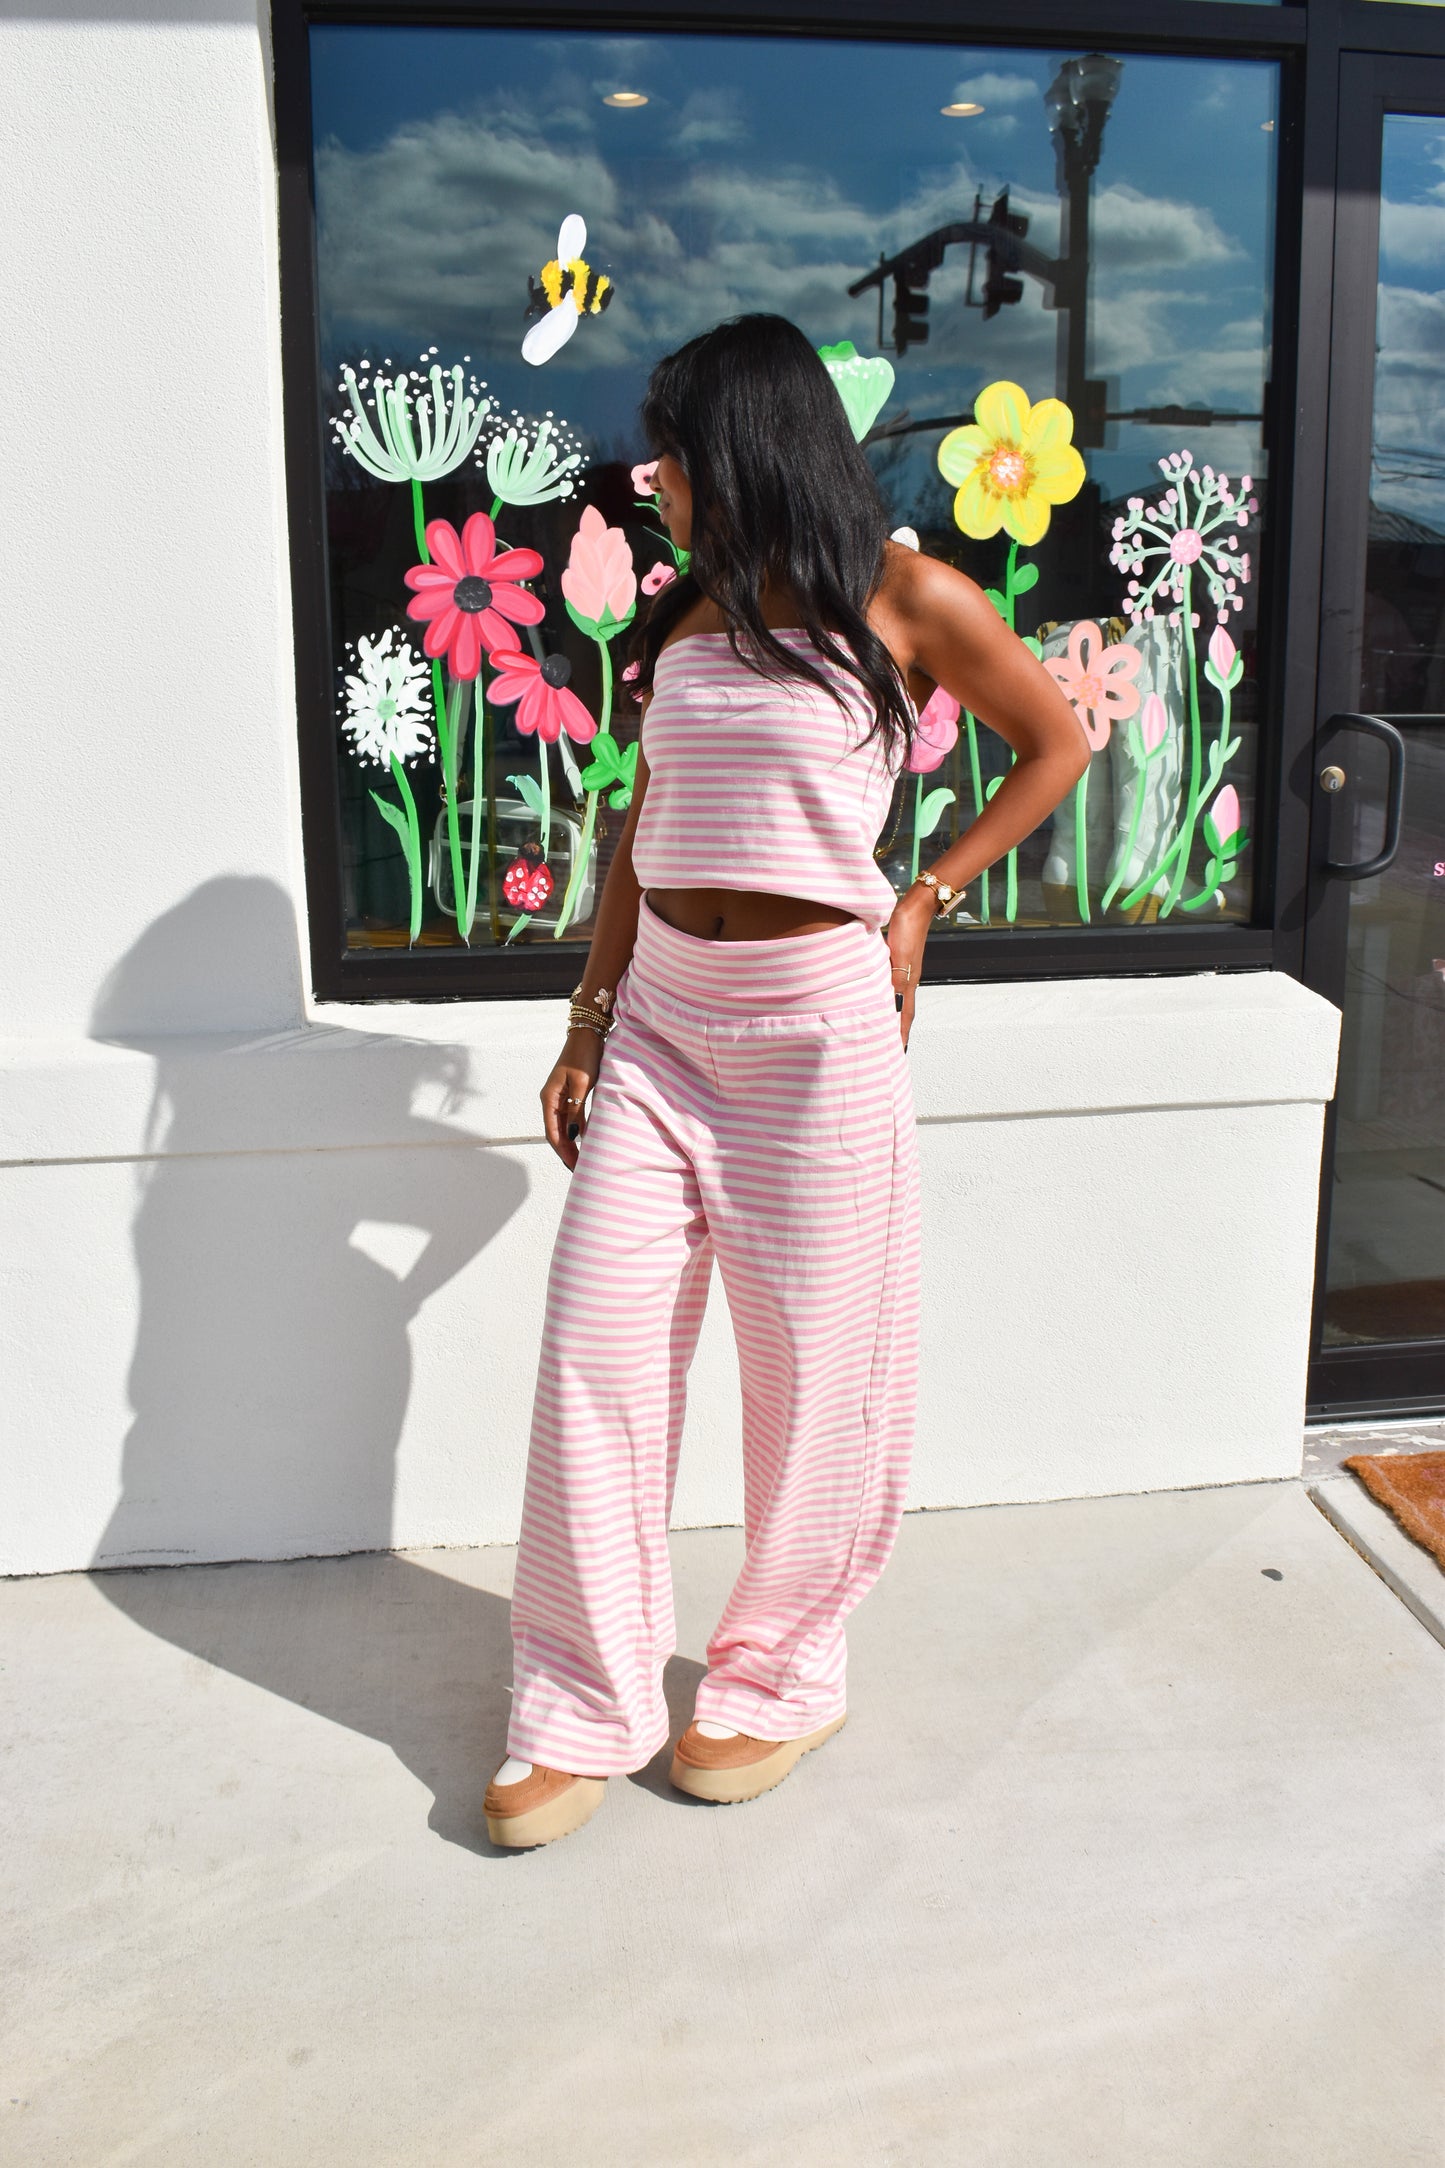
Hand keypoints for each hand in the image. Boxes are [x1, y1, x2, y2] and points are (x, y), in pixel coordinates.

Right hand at [541, 1028, 603, 1168]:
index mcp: (549, 1098)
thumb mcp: (582, 1084)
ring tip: (580, 1160)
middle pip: (556, 1133)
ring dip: (570, 1144)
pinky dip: (575, 1132)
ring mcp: (559, 1098)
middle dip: (566, 1152)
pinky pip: (569, 1119)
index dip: (563, 1151)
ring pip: (562, 1128)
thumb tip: (574, 1135)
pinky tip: (583, 1142)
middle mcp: (550, 1100)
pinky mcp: (569, 1095)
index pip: (553, 1133)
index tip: (574, 1166)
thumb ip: (576, 1110)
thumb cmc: (584, 1057)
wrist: (587, 1036)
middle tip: (579, 1170)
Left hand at [886, 888, 933, 1048]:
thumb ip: (896, 976)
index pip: (905, 1014)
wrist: (915, 905)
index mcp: (909, 981)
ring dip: (891, 1013)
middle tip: (891, 1046)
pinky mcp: (896, 958)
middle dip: (897, 1029)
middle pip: (901, 1010)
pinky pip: (889, 983)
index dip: (901, 1033)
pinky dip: (884, 994)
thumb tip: (891, 999)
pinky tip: (878, 994)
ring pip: (895, 997)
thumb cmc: (907, 927)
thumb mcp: (900, 953)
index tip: (899, 1051)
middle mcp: (907, 979)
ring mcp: (902, 969)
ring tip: (883, 1026)